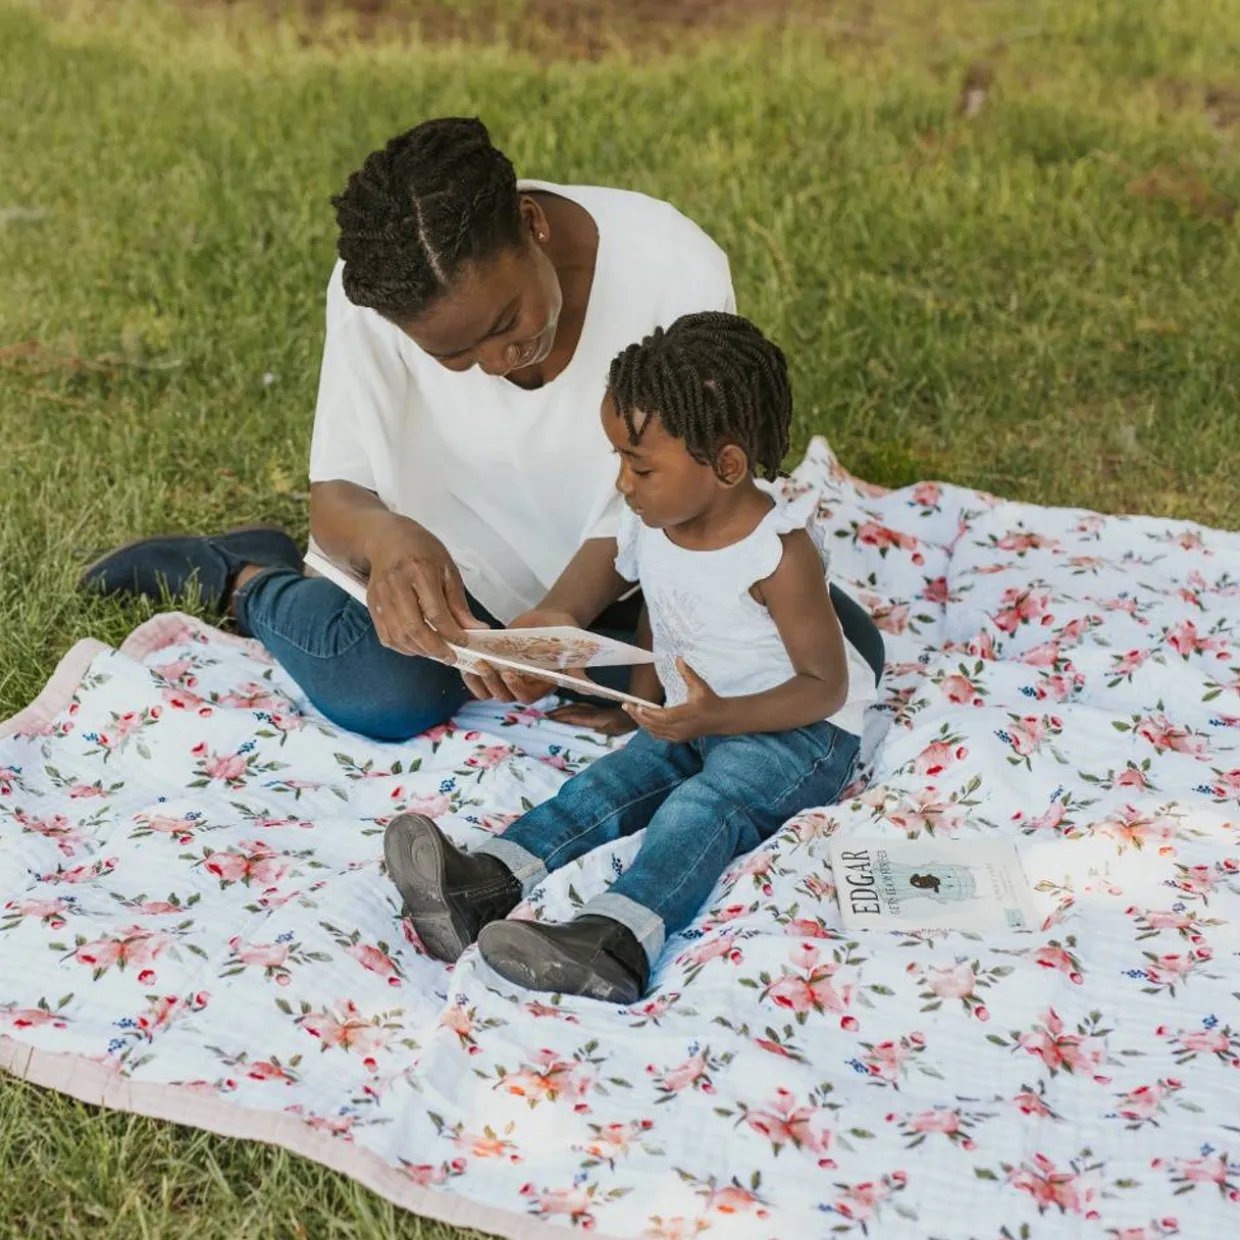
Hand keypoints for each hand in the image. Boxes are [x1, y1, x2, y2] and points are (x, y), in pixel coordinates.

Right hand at [365, 516, 484, 660]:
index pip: (436, 612)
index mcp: (419, 571)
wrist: (385, 538)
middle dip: (435, 648)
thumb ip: (459, 603)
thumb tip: (475, 629)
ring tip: (437, 652)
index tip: (464, 642)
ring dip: (420, 651)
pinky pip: (386, 636)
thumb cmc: (420, 550)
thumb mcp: (447, 570)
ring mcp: (381, 597)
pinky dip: (403, 647)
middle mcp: (396, 585)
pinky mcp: (371, 605)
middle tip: (451, 657)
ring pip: (398, 635)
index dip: (451, 632)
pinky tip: (418, 646)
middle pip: (414, 627)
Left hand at [461, 607, 583, 703]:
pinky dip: (469, 673)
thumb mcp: (571, 647)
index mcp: (541, 687)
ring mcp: (506, 679)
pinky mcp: (493, 668)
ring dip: (477, 680)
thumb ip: (576, 668)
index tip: (510, 672)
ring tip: (471, 663)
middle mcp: (522, 687)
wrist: (547, 620)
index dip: (516, 688)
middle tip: (484, 664)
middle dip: (492, 681)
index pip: (526, 696)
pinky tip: (465, 659)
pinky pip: (477, 679)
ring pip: (487, 690)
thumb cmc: (563, 633)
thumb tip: (587, 686)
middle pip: (503, 695)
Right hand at [547, 702, 637, 736]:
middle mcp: (588, 711)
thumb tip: (582, 735)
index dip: (559, 718)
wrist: (630, 715)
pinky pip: (577, 706)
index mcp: (591, 718)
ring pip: (572, 707)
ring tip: (549, 714)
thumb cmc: (621, 725)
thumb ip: (597, 733)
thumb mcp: (611, 732)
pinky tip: (565, 710)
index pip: (571, 717)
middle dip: (555, 713)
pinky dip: (568, 708)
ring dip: (560, 710)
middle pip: (569, 710)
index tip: (547, 720)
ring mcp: (590, 708)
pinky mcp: (593, 709)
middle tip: (542, 717)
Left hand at [625, 659, 725, 742]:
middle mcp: (682, 727)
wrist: (720, 719)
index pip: (666, 716)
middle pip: (655, 725)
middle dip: (639, 716)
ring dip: (641, 722)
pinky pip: (658, 735)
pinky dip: (648, 727)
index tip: (638, 706)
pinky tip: (641, 718)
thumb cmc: (710, 700)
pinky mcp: (677, 739)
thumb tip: (678, 658)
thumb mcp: (700, 685)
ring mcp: (679, 735)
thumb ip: (687, 672)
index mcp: (688, 713)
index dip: (650, 713)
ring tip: (630, 710)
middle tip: (627, 705)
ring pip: (654, 731)